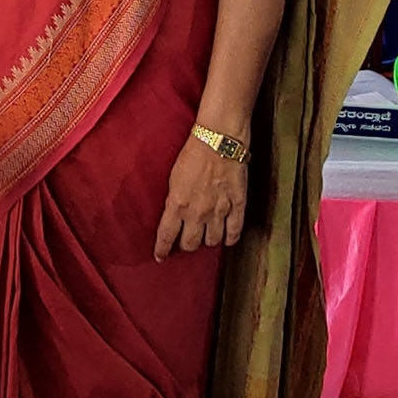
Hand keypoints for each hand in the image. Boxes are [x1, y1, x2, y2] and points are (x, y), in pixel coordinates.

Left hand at [154, 133, 249, 259]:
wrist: (218, 140)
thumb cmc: (193, 154)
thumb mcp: (173, 178)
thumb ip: (174, 201)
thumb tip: (174, 216)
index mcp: (177, 205)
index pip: (166, 236)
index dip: (162, 249)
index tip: (160, 256)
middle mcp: (197, 213)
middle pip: (190, 244)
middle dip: (186, 245)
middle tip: (186, 240)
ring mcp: (219, 211)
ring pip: (212, 241)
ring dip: (207, 240)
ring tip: (205, 235)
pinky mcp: (237, 206)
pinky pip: (234, 232)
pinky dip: (229, 239)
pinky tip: (226, 239)